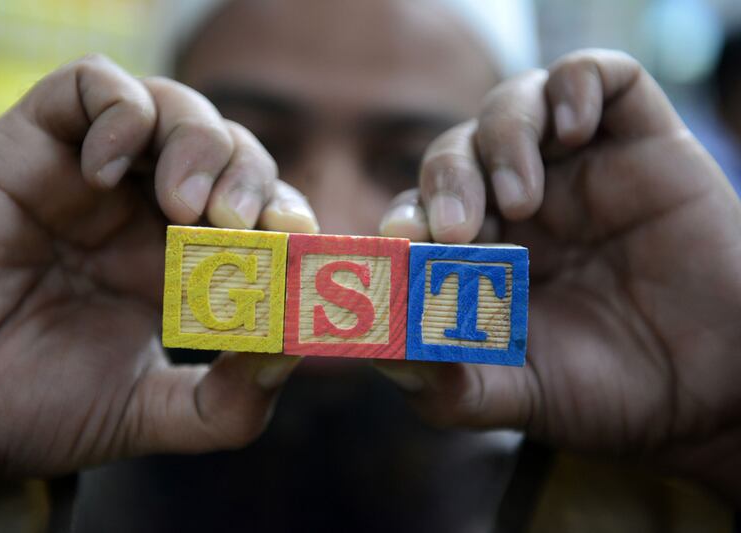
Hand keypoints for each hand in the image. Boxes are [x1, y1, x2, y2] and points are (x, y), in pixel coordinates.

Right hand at [0, 54, 316, 479]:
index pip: (259, 210)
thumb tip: (294, 350)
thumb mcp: (150, 411)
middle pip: (230, 151)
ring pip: (172, 107)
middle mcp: (144, 210)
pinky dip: (118, 112)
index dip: (286, 214)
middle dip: (249, 178)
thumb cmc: (36, 404)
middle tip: (236, 225)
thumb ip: (228, 401)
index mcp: (181, 261)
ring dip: (199, 144)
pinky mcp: (35, 144)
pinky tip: (104, 171)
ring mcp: (93, 175)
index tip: (293, 244)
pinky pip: (89, 86)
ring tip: (183, 204)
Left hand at [377, 49, 740, 501]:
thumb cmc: (606, 393)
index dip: (405, 218)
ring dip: (503, 139)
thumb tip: (381, 354)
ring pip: (513, 106)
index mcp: (479, 253)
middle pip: (455, 154)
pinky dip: (577, 85)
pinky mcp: (639, 141)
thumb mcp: (515, 396)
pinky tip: (575, 129)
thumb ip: (446, 384)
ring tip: (522, 197)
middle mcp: (519, 204)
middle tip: (458, 226)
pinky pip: (600, 77)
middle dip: (447, 181)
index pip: (419, 212)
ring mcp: (577, 169)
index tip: (405, 242)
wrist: (713, 394)